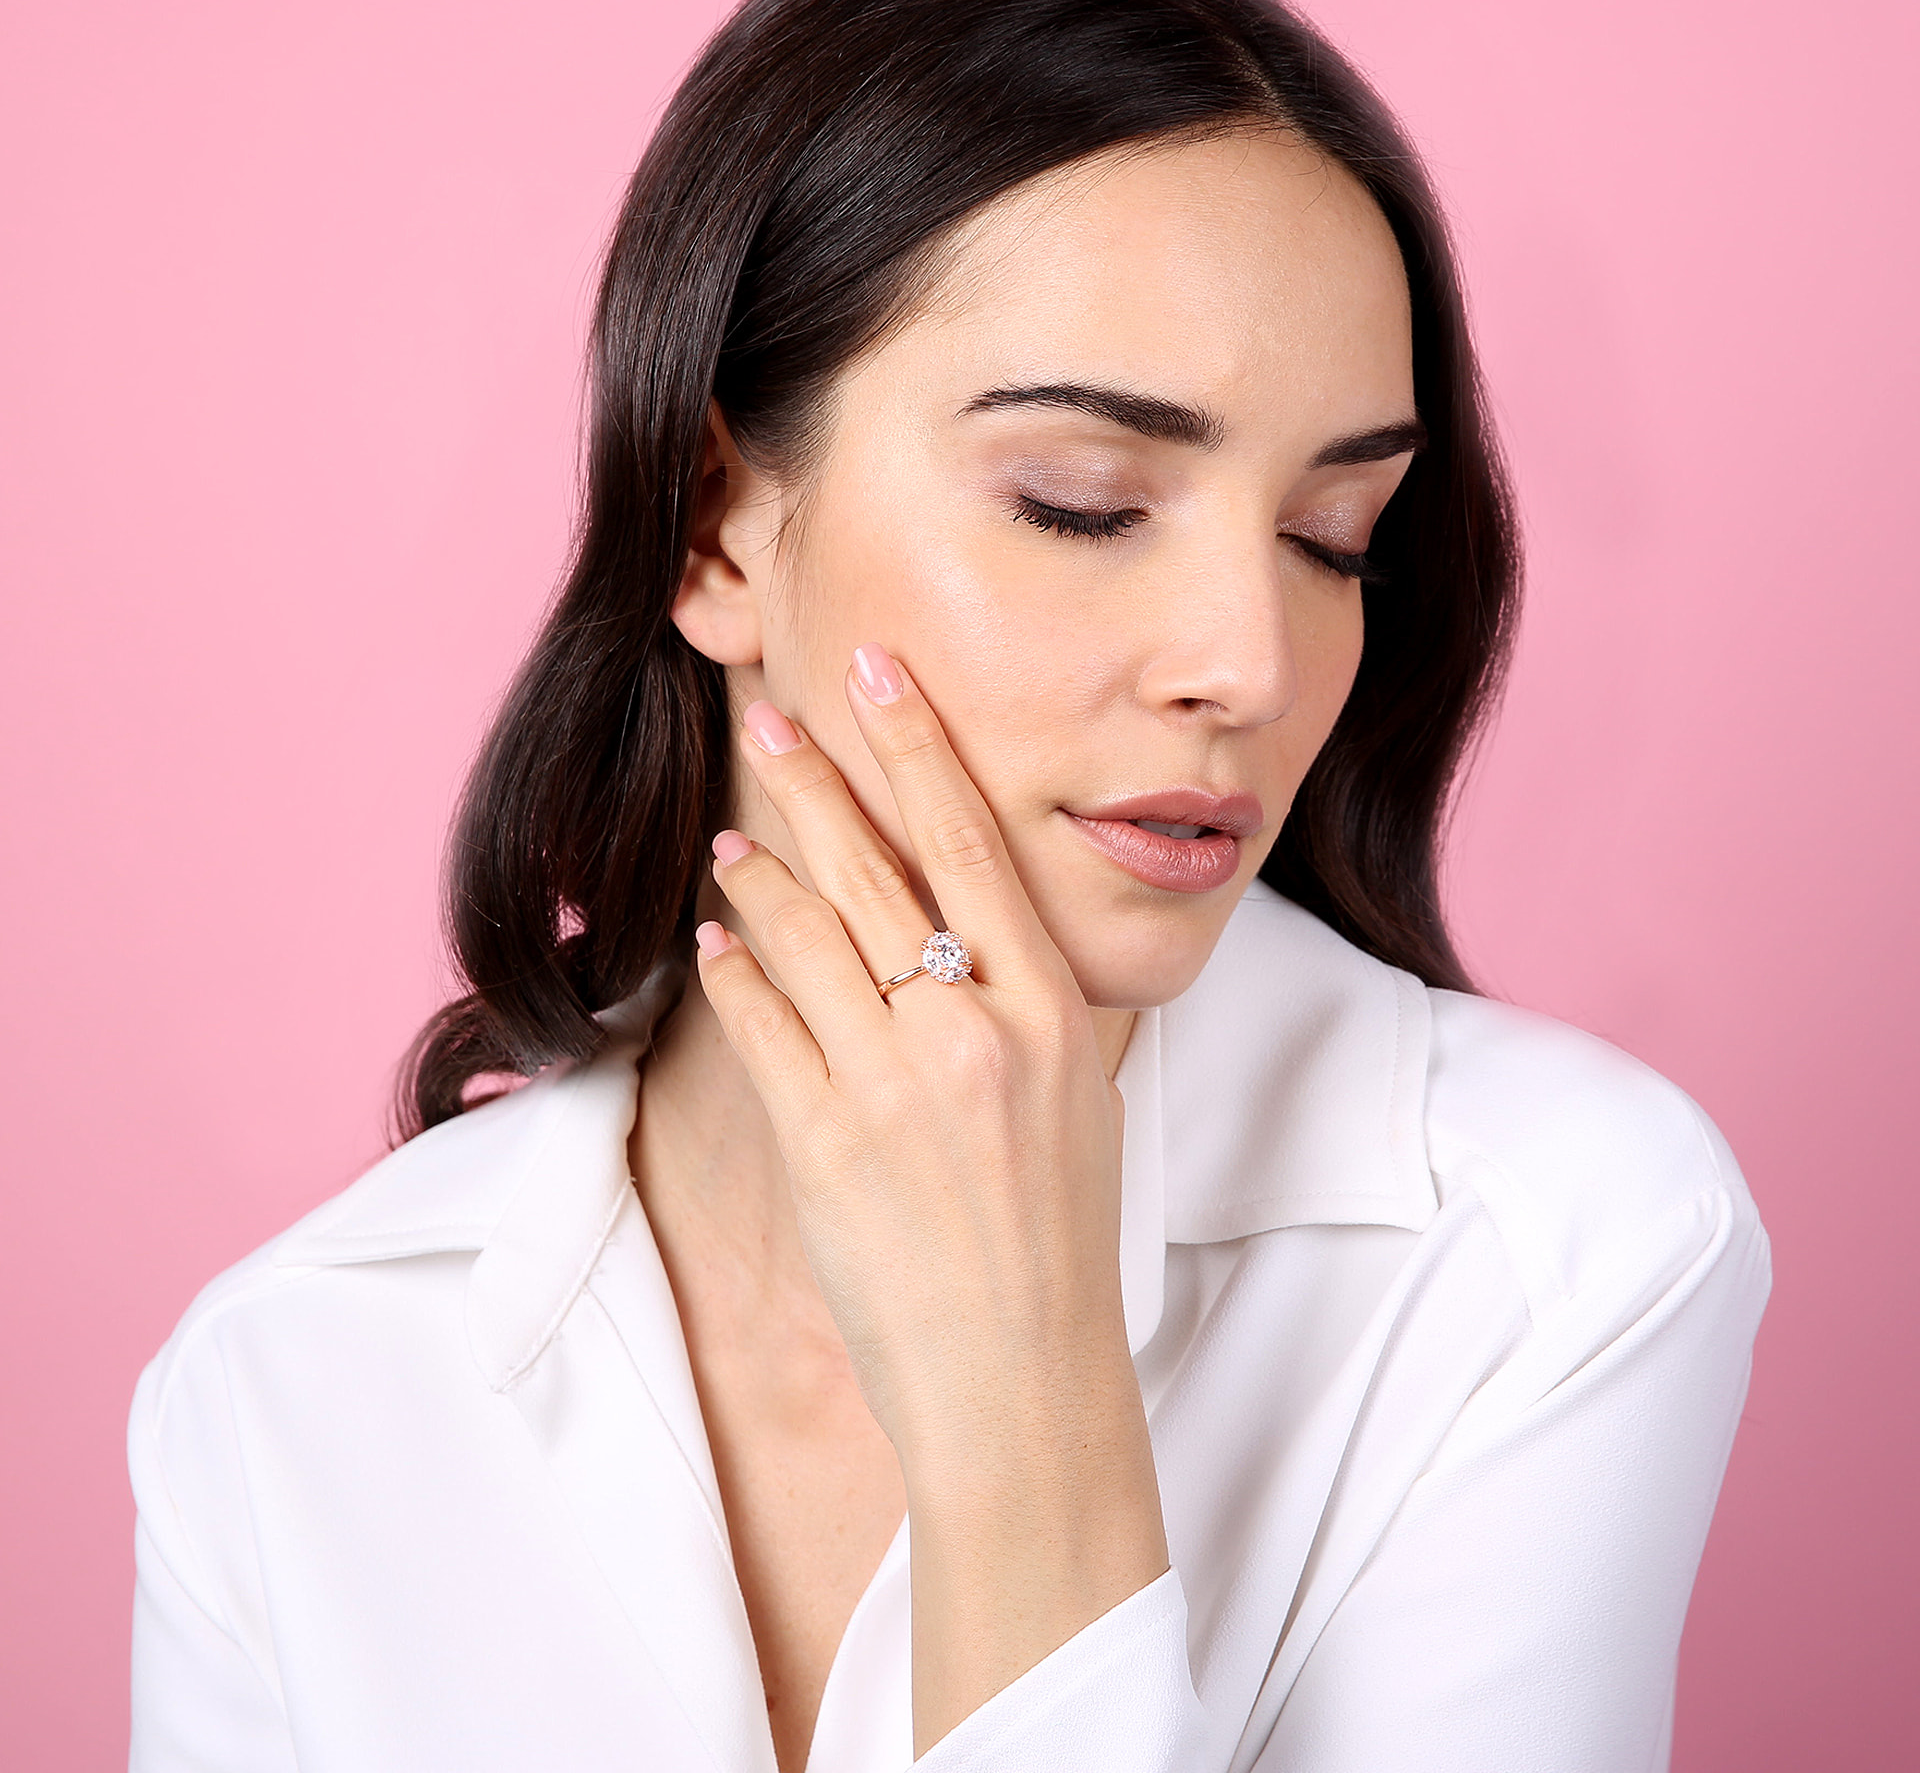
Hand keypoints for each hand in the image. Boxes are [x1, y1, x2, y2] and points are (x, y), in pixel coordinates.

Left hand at [697, 640, 1129, 1459]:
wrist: (1023, 1375)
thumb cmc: (1061, 1237)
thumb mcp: (1081, 1098)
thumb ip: (1032, 1001)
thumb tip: (982, 922)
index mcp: (1049, 1007)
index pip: (973, 840)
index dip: (917, 744)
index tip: (879, 675)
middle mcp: (973, 1029)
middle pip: (874, 867)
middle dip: (813, 781)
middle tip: (770, 722)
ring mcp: (893, 1084)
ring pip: (804, 934)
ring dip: (758, 875)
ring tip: (734, 841)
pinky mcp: (824, 1142)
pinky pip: (761, 1025)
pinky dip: (732, 972)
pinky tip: (716, 944)